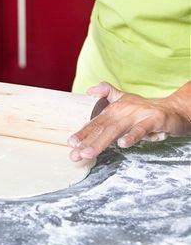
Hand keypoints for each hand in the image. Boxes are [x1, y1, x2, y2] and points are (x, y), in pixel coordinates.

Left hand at [67, 82, 190, 161]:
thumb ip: (106, 93)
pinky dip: (132, 136)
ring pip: (116, 130)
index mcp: (114, 109)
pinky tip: (122, 144)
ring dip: (101, 142)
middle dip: (87, 142)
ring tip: (88, 153)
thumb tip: (89, 90)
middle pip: (101, 128)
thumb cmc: (145, 109)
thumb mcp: (124, 99)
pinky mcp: (153, 120)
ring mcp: (138, 115)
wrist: (174, 110)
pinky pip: (141, 129)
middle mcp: (123, 111)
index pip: (95, 123)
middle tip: (75, 154)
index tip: (71, 143)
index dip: (83, 133)